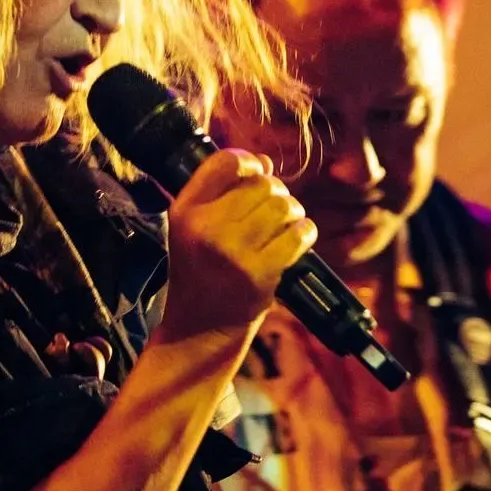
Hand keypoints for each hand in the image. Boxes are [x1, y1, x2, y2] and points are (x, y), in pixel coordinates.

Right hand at [157, 150, 316, 340]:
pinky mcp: (259, 273)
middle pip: (262, 183)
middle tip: (272, 212)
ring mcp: (232, 252)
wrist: (200, 329)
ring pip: (284, 205)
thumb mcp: (192, 227)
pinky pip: (299, 234)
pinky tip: (297, 240)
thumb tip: (265, 162)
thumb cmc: (201, 272)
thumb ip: (221, 190)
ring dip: (293, 212)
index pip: (225, 161)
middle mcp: (205, 227)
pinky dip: (305, 233)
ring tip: (284, 227)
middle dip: (276, 192)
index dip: (249, 162)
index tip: (256, 175)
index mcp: (185, 210)